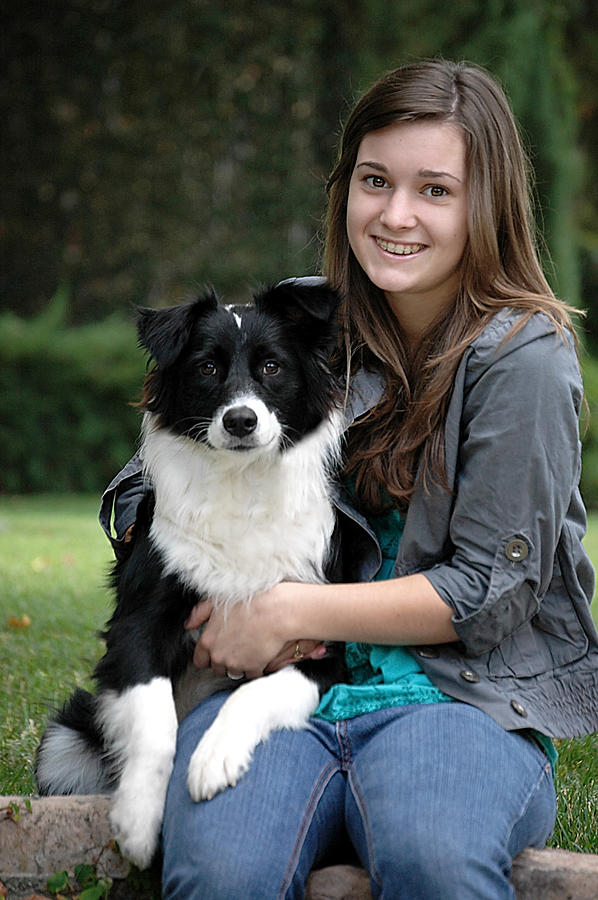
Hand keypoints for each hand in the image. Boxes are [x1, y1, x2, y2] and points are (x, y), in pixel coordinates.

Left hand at [184, 585, 325, 678]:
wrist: (275, 611)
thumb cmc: (248, 602)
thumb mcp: (217, 601)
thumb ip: (199, 613)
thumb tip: (188, 624)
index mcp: (207, 641)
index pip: (200, 660)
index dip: (209, 655)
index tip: (218, 649)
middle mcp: (218, 656)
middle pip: (217, 668)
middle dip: (225, 660)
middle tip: (237, 646)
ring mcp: (235, 664)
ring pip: (234, 672)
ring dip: (240, 664)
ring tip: (250, 648)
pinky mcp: (253, 668)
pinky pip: (252, 674)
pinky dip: (256, 667)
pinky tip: (260, 653)